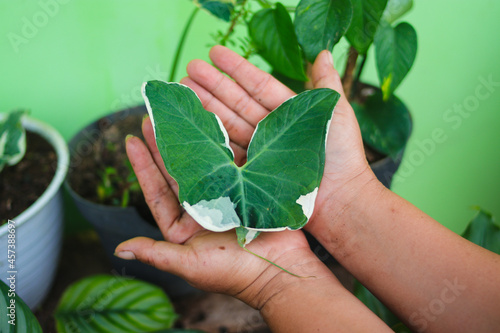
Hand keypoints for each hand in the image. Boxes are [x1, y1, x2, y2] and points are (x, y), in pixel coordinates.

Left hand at [115, 117, 325, 308]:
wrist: (280, 272)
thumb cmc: (233, 273)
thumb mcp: (190, 265)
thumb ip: (156, 254)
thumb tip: (119, 249)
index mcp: (184, 226)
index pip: (157, 192)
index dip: (143, 166)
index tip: (130, 140)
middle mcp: (201, 209)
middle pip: (177, 172)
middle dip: (163, 145)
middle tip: (151, 117)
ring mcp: (224, 197)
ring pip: (202, 163)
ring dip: (190, 140)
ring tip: (177, 116)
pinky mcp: (246, 188)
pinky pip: (229, 163)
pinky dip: (221, 145)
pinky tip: (211, 124)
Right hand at [181, 45, 376, 235]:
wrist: (340, 200)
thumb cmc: (343, 155)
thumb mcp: (336, 112)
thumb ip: (326, 83)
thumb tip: (321, 52)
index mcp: (288, 112)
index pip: (257, 85)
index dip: (236, 68)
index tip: (214, 52)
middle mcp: (270, 130)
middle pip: (236, 102)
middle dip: (212, 85)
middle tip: (187, 70)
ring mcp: (259, 151)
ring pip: (227, 124)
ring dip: (205, 106)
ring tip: (182, 89)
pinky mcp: (251, 173)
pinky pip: (228, 152)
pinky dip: (211, 138)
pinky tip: (193, 124)